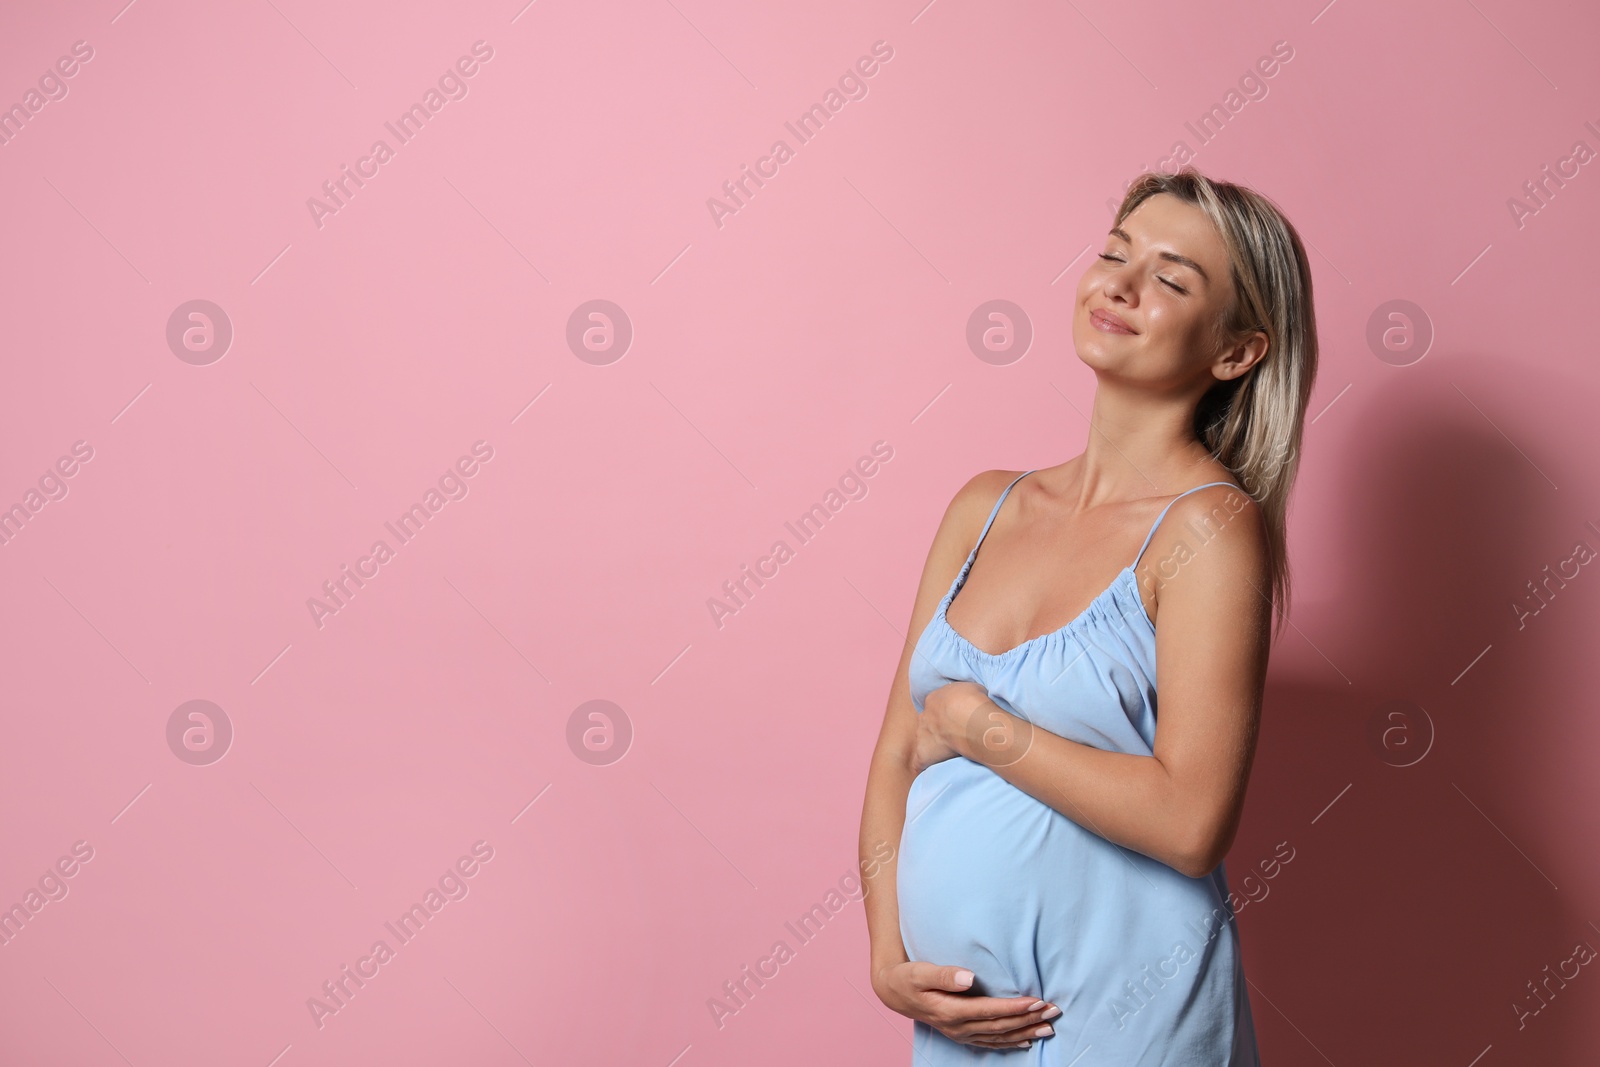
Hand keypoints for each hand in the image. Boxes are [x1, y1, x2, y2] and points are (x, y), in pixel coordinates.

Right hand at [873, 960, 1059, 1050]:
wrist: (894, 992)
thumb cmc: (908, 977)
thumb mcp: (920, 972)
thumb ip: (944, 975)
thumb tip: (969, 977)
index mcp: (951, 1011)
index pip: (990, 1011)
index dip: (1014, 1007)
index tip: (1036, 1000)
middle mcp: (958, 1027)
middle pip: (1000, 1026)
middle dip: (1028, 1019)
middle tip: (1053, 1011)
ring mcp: (960, 1033)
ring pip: (999, 1036)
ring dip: (1025, 1032)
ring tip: (1048, 1027)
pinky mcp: (961, 1034)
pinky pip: (990, 1042)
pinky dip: (1009, 1042)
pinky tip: (1026, 1041)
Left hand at [914, 682, 989, 773]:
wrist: (970, 719)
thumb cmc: (975, 703)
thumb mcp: (972, 689)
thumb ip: (966, 695)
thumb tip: (972, 699)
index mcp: (934, 699)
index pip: (935, 708)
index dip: (947, 716)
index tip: (958, 722)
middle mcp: (924, 716)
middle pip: (928, 724)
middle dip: (939, 730)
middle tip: (956, 736)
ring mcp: (922, 735)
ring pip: (924, 741)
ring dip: (934, 746)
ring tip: (950, 752)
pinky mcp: (923, 752)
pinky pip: (921, 760)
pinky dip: (927, 763)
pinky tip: (936, 767)